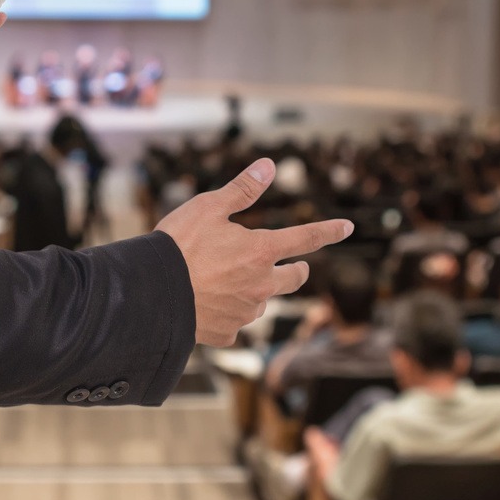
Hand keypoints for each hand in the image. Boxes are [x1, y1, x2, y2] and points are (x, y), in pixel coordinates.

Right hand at [156, 158, 353, 346]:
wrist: (152, 293)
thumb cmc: (179, 245)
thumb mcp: (209, 207)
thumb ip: (242, 189)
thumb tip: (269, 165)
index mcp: (261, 251)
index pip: (306, 238)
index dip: (329, 231)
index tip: (347, 227)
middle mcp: (261, 285)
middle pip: (294, 279)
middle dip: (298, 271)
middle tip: (297, 267)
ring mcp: (245, 312)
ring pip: (263, 302)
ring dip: (257, 292)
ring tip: (232, 283)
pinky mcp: (226, 333)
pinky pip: (235, 323)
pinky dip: (228, 314)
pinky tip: (210, 306)